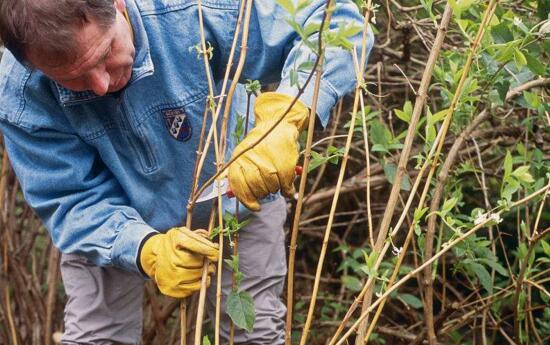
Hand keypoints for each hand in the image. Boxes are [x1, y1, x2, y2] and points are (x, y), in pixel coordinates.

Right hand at [140, 227, 218, 297]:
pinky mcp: (171, 288)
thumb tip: (215, 246)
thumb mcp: (184, 233)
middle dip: (207, 262)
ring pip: (198, 275)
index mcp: (175, 240)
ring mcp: (169, 275)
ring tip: (205, 269)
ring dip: (205, 273)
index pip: (195, 245)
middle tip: (209, 262)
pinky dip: (201, 283)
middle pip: (198, 262)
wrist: (156, 257)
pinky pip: (194, 288)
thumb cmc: (174, 244)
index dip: (209, 250)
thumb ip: (199, 236)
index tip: (216, 253)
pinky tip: (199, 277)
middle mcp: (170, 258)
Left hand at [228, 92, 308, 210]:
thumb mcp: (241, 152)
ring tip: (276, 180)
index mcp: (239, 159)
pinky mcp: (285, 166)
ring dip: (275, 189)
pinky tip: (286, 187)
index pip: (238, 186)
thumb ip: (233, 171)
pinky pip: (285, 187)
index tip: (254, 206)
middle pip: (256, 189)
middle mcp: (253, 161)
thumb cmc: (259, 142)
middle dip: (262, 194)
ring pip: (271, 188)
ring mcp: (270, 164)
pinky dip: (287, 190)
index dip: (246, 199)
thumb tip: (223, 188)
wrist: (278, 125)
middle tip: (266, 191)